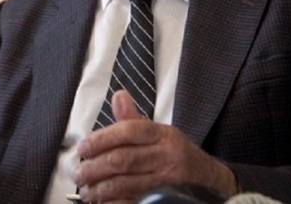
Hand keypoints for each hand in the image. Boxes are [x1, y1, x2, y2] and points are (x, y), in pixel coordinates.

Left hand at [74, 90, 237, 202]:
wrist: (211, 180)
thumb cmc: (177, 155)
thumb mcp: (161, 133)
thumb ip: (134, 119)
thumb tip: (118, 96)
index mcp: (163, 134)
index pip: (129, 130)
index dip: (102, 139)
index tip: (83, 148)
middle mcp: (168, 155)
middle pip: (124, 160)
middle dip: (95, 168)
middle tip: (79, 174)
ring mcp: (168, 180)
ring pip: (127, 183)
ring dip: (101, 189)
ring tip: (87, 192)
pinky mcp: (167, 199)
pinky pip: (135, 201)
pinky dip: (115, 203)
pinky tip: (104, 202)